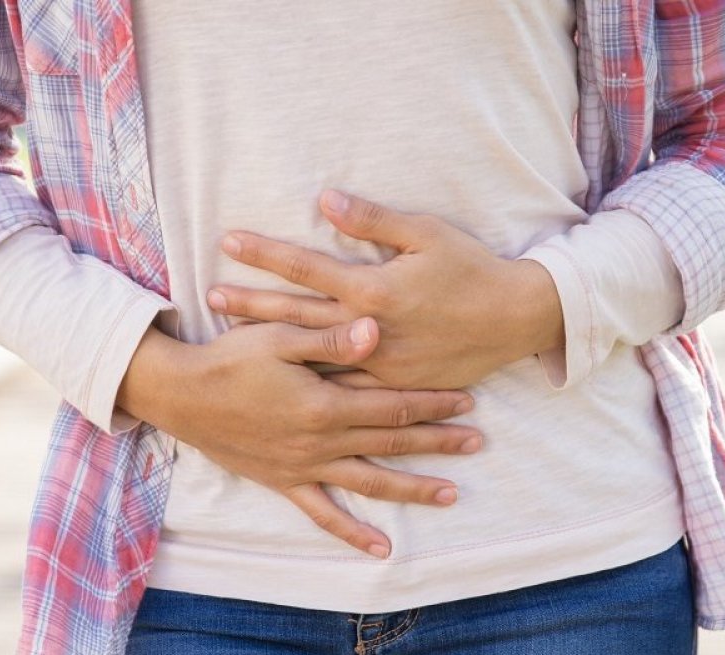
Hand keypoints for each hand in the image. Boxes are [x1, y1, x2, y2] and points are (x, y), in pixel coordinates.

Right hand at [117, 318, 481, 558]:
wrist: (180, 395)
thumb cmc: (229, 358)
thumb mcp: (278, 337)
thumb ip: (330, 338)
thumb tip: (376, 331)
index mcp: (324, 403)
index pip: (392, 405)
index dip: (432, 402)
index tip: (467, 400)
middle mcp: (320, 441)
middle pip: (391, 443)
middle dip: (438, 442)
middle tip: (477, 443)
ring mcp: (303, 467)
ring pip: (370, 482)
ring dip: (412, 488)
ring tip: (451, 494)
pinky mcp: (284, 482)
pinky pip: (323, 514)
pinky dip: (352, 532)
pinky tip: (381, 548)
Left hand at [208, 190, 565, 389]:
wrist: (514, 320)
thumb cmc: (471, 270)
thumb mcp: (426, 233)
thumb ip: (373, 220)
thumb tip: (326, 198)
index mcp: (373, 289)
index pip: (305, 268)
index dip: (265, 252)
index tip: (228, 242)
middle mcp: (368, 330)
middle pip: (296, 315)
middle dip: (250, 303)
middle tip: (211, 297)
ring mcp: (378, 363)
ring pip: (312, 356)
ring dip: (270, 345)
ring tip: (231, 339)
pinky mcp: (392, 386)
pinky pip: (343, 387)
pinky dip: (309, 380)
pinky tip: (281, 380)